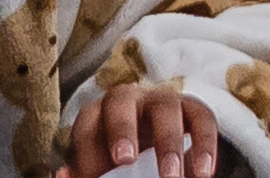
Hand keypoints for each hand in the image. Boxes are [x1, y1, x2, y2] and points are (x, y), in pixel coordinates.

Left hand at [59, 84, 222, 177]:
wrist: (156, 148)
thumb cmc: (119, 160)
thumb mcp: (100, 163)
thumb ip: (86, 171)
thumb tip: (64, 175)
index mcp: (100, 113)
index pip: (87, 122)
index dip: (88, 148)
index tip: (96, 174)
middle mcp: (129, 99)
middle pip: (121, 101)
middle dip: (122, 129)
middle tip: (125, 161)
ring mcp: (163, 100)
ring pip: (166, 107)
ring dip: (168, 143)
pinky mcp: (193, 109)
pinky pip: (202, 117)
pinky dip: (205, 145)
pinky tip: (204, 173)